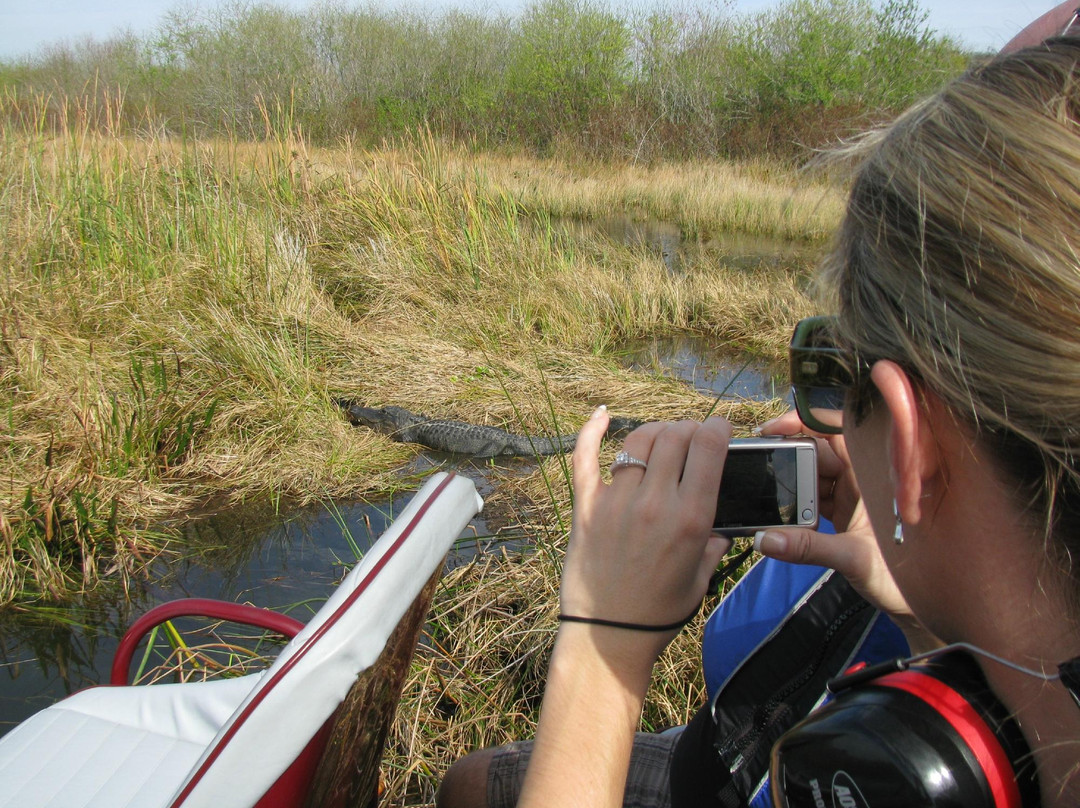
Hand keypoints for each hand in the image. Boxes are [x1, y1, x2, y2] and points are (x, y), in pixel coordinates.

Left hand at [559, 407, 732, 663]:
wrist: (608, 634)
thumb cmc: (659, 612)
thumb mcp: (701, 578)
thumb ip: (713, 544)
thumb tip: (721, 525)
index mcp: (691, 518)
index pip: (709, 446)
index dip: (717, 428)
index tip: (719, 429)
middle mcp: (655, 502)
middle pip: (676, 435)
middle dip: (689, 428)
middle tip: (691, 437)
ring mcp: (617, 501)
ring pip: (639, 440)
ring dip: (655, 432)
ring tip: (661, 439)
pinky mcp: (586, 507)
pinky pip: (585, 457)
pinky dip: (591, 430)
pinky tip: (601, 414)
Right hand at [755, 411, 933, 647]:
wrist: (915, 608)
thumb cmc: (900, 579)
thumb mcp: (853, 559)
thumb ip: (807, 548)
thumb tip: (766, 539)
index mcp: (874, 475)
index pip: (838, 432)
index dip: (806, 422)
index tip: (773, 429)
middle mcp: (863, 479)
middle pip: (819, 452)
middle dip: (790, 456)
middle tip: (761, 465)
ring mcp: (852, 497)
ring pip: (813, 476)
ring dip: (790, 483)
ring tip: (766, 492)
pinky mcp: (843, 514)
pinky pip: (814, 498)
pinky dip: (796, 503)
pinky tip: (780, 513)